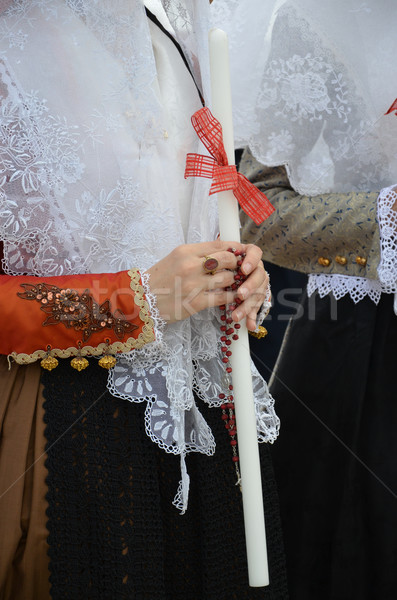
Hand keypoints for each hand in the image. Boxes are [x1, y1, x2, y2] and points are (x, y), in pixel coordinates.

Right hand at [147, 240, 268, 328]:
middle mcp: (191, 265)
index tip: (240, 252)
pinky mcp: (196, 302)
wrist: (141, 300)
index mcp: (186, 251)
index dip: (234, 248)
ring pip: (227, 278)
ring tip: (234, 283)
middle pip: (227, 259)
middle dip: (236, 264)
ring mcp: (194, 284)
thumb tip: (220, 251)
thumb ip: (196, 254)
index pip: (218, 244)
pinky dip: (232, 297)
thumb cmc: (159, 279)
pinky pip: (222, 297)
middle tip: (238, 269)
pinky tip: (234, 297)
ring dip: (234, 281)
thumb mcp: (175, 259)